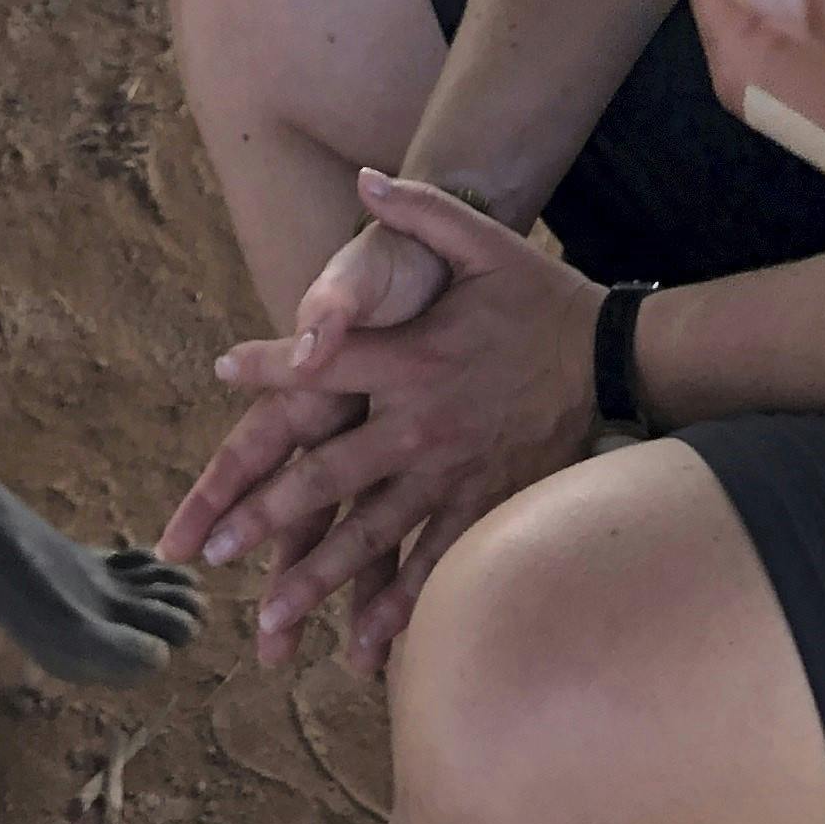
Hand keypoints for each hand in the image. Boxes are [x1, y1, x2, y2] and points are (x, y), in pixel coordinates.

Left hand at [163, 176, 602, 672]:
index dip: (273, 363)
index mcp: (411, 358)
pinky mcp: (483, 505)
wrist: (613, 356)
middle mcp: (420, 423)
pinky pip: (435, 562)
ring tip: (268, 615)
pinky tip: (365, 647)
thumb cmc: (538, 297)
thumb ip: (421, 210)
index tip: (224, 370)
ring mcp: (451, 473)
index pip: (326, 362)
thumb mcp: (484, 241)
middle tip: (211, 548)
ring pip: (373, 534)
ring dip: (316, 577)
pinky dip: (400, 607)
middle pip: (330, 473)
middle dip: (266, 512)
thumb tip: (364, 176)